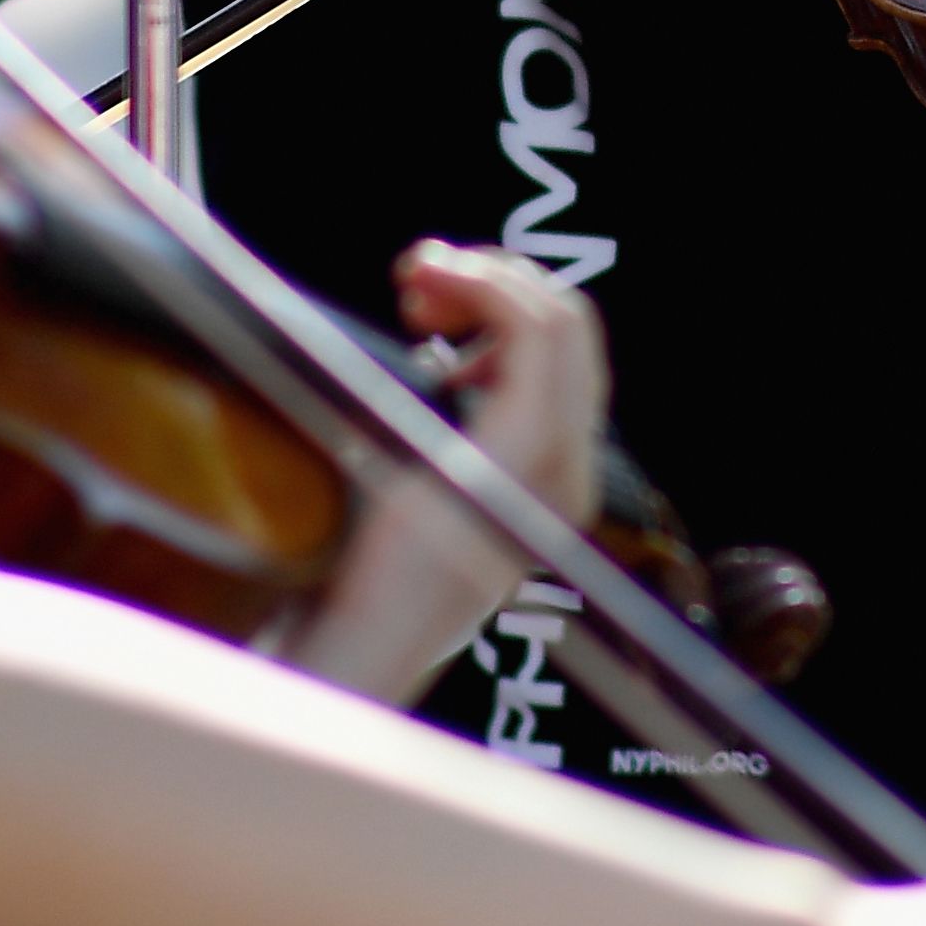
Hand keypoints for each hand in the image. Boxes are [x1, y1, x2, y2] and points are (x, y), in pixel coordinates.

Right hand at [281, 243, 599, 698]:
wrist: (365, 658)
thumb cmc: (358, 577)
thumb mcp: (380, 458)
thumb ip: (420, 370)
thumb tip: (435, 278)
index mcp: (531, 460)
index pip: (541, 327)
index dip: (482, 277)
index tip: (419, 268)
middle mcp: (565, 472)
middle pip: (566, 329)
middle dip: (494, 281)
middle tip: (419, 276)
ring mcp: (560, 484)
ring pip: (560, 355)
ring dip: (498, 312)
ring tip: (424, 309)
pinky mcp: (540, 493)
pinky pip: (544, 393)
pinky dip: (499, 355)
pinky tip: (443, 363)